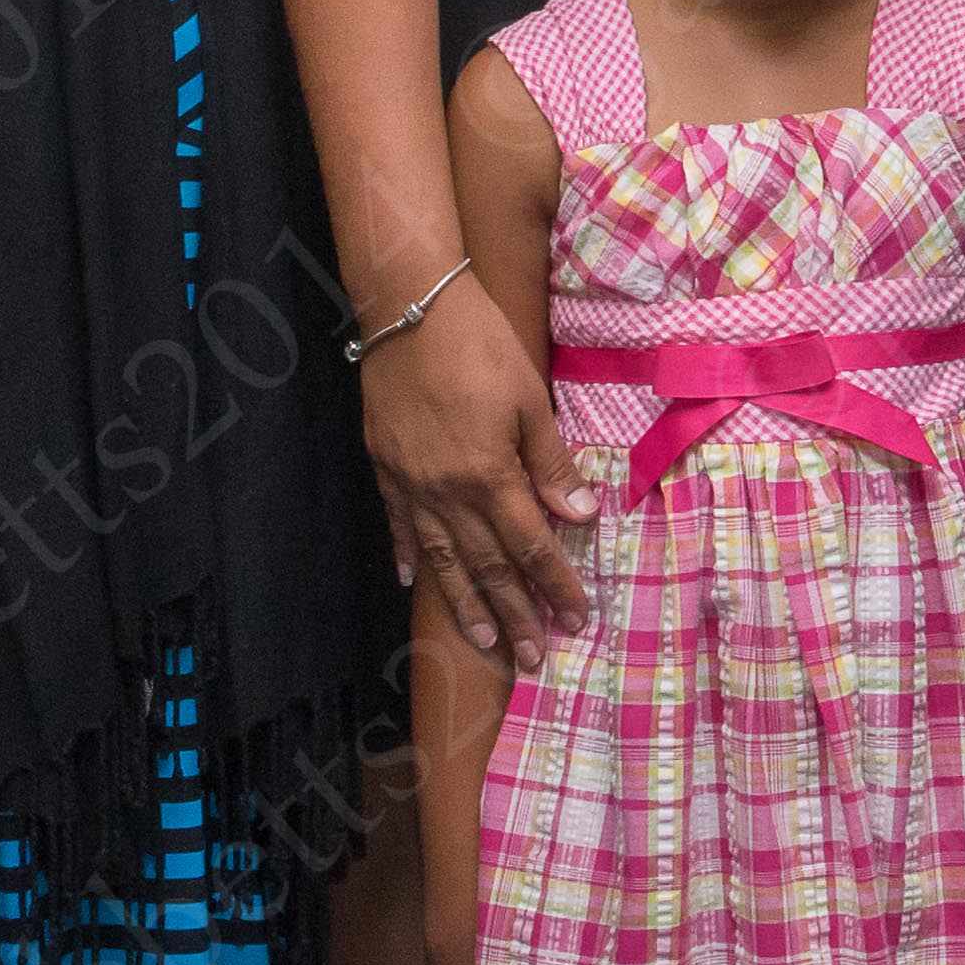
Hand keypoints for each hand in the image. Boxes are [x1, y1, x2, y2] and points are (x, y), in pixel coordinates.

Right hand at [362, 292, 593, 665]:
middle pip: (486, 565)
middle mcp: (446, 493)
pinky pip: (400, 524)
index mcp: (488, 476)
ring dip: (464, 603)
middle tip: (534, 656)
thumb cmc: (480, 346)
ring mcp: (410, 484)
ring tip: (484, 641)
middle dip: (514, 614)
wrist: (410, 309)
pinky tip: (413, 582)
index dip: (556, 585)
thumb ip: (550, 462)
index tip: (577, 620)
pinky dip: (409, 555)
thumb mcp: (529, 399)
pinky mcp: (384, 466)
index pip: (532, 546)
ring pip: (441, 559)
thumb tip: (580, 514)